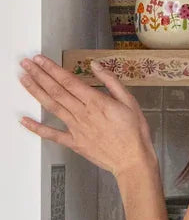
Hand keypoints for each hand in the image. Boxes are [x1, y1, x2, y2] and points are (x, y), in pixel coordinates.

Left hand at [18, 55, 155, 178]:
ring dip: (36, 91)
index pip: (69, 81)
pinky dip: (37, 127)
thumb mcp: (130, 102)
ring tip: (24, 79)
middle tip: (26, 64)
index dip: (52, 68)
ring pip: (52, 106)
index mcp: (96, 102)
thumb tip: (96, 66)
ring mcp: (76, 128)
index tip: (41, 59)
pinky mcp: (74, 142)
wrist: (133, 160)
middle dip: (39, 75)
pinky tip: (25, 121)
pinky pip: (52, 134)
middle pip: (56, 91)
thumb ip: (112, 82)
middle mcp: (83, 113)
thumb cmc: (134, 133)